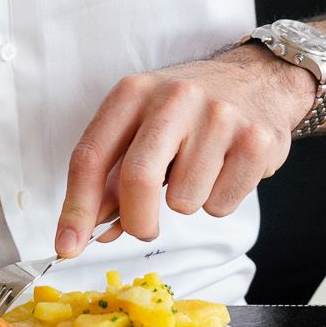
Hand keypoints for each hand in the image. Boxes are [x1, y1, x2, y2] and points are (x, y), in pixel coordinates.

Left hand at [56, 48, 312, 256]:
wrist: (257, 80)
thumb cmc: (187, 110)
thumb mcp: (141, 125)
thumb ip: (113, 177)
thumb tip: (89, 231)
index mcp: (133, 92)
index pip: (91, 155)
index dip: (76, 208)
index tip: (68, 246)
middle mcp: (174, 97)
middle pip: (138, 178)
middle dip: (135, 221)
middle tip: (142, 230)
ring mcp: (219, 116)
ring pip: (184, 202)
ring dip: (185, 203)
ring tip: (198, 172)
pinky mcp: (256, 141)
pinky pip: (221, 205)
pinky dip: (218, 201)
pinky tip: (224, 170)